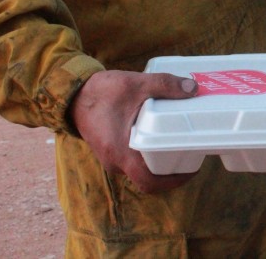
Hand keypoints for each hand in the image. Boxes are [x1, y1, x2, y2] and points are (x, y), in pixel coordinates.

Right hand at [69, 70, 198, 192]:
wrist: (73, 93)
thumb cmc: (101, 92)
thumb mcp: (136, 83)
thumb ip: (164, 84)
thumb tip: (193, 88)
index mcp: (120, 153)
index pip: (149, 182)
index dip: (174, 181)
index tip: (192, 170)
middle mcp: (115, 161)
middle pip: (148, 178)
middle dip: (171, 171)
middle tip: (191, 156)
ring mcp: (111, 158)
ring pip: (141, 169)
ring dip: (160, 163)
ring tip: (181, 146)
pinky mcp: (111, 150)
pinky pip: (133, 160)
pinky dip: (149, 155)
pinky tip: (161, 139)